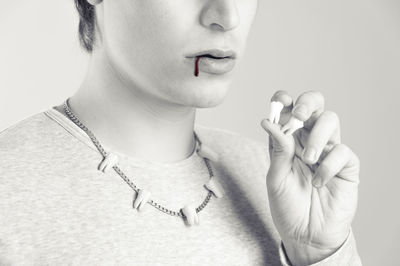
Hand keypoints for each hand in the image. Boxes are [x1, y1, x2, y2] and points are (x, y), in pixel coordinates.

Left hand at [260, 90, 359, 264]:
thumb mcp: (275, 178)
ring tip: (308, 159)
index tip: (280, 101)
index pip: (290, 111)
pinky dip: (328, 165)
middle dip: (307, 104)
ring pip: (331, 120)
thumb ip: (277, 150)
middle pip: (315, 106)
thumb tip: (269, 122)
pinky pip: (342, 151)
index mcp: (289, 141)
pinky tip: (318, 182)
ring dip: (317, 136)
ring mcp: (328, 151)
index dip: (285, 101)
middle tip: (299, 116)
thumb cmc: (288, 206)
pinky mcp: (346, 166)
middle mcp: (309, 141)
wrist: (305, 235)